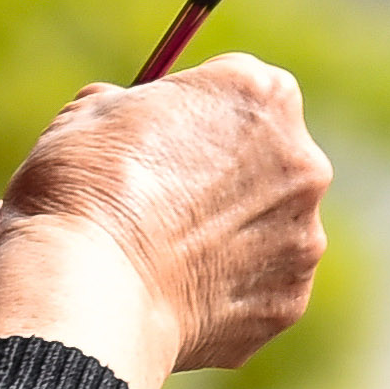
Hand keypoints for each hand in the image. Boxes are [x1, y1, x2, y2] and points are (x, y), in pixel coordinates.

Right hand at [0, 56, 331, 388]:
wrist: (93, 288)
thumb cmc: (86, 188)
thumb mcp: (92, 112)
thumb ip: (136, 105)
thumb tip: (134, 116)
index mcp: (260, 95)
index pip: (242, 90)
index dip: (199, 112)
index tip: (166, 138)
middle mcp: (302, 160)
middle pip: (270, 157)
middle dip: (228, 174)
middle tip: (165, 201)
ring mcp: (303, 235)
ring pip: (267, 226)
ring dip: (229, 234)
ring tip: (162, 255)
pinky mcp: (290, 298)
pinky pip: (260, 286)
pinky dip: (226, 290)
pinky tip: (174, 293)